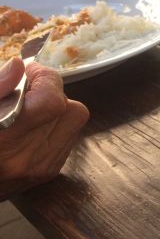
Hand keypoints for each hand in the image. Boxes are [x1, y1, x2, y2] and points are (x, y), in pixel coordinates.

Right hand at [0, 58, 88, 197]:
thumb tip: (18, 65)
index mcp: (3, 140)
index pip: (51, 102)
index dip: (45, 79)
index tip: (28, 73)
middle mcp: (27, 158)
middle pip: (70, 110)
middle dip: (51, 92)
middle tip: (26, 91)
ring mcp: (40, 168)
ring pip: (73, 124)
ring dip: (55, 109)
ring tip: (26, 108)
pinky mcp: (47, 173)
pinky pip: (68, 139)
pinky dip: (53, 126)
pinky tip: (29, 126)